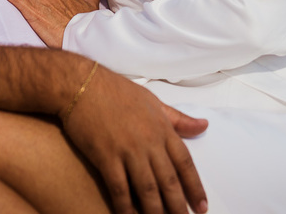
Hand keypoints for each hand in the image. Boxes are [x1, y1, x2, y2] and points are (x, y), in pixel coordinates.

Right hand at [63, 63, 208, 213]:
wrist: (82, 84)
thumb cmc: (116, 91)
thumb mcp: (153, 101)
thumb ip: (178, 119)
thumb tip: (203, 125)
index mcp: (162, 128)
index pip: (185, 163)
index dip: (194, 187)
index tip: (201, 206)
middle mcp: (149, 142)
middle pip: (169, 181)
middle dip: (177, 206)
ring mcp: (128, 150)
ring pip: (147, 189)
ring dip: (155, 211)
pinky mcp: (106, 157)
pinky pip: (119, 189)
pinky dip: (126, 207)